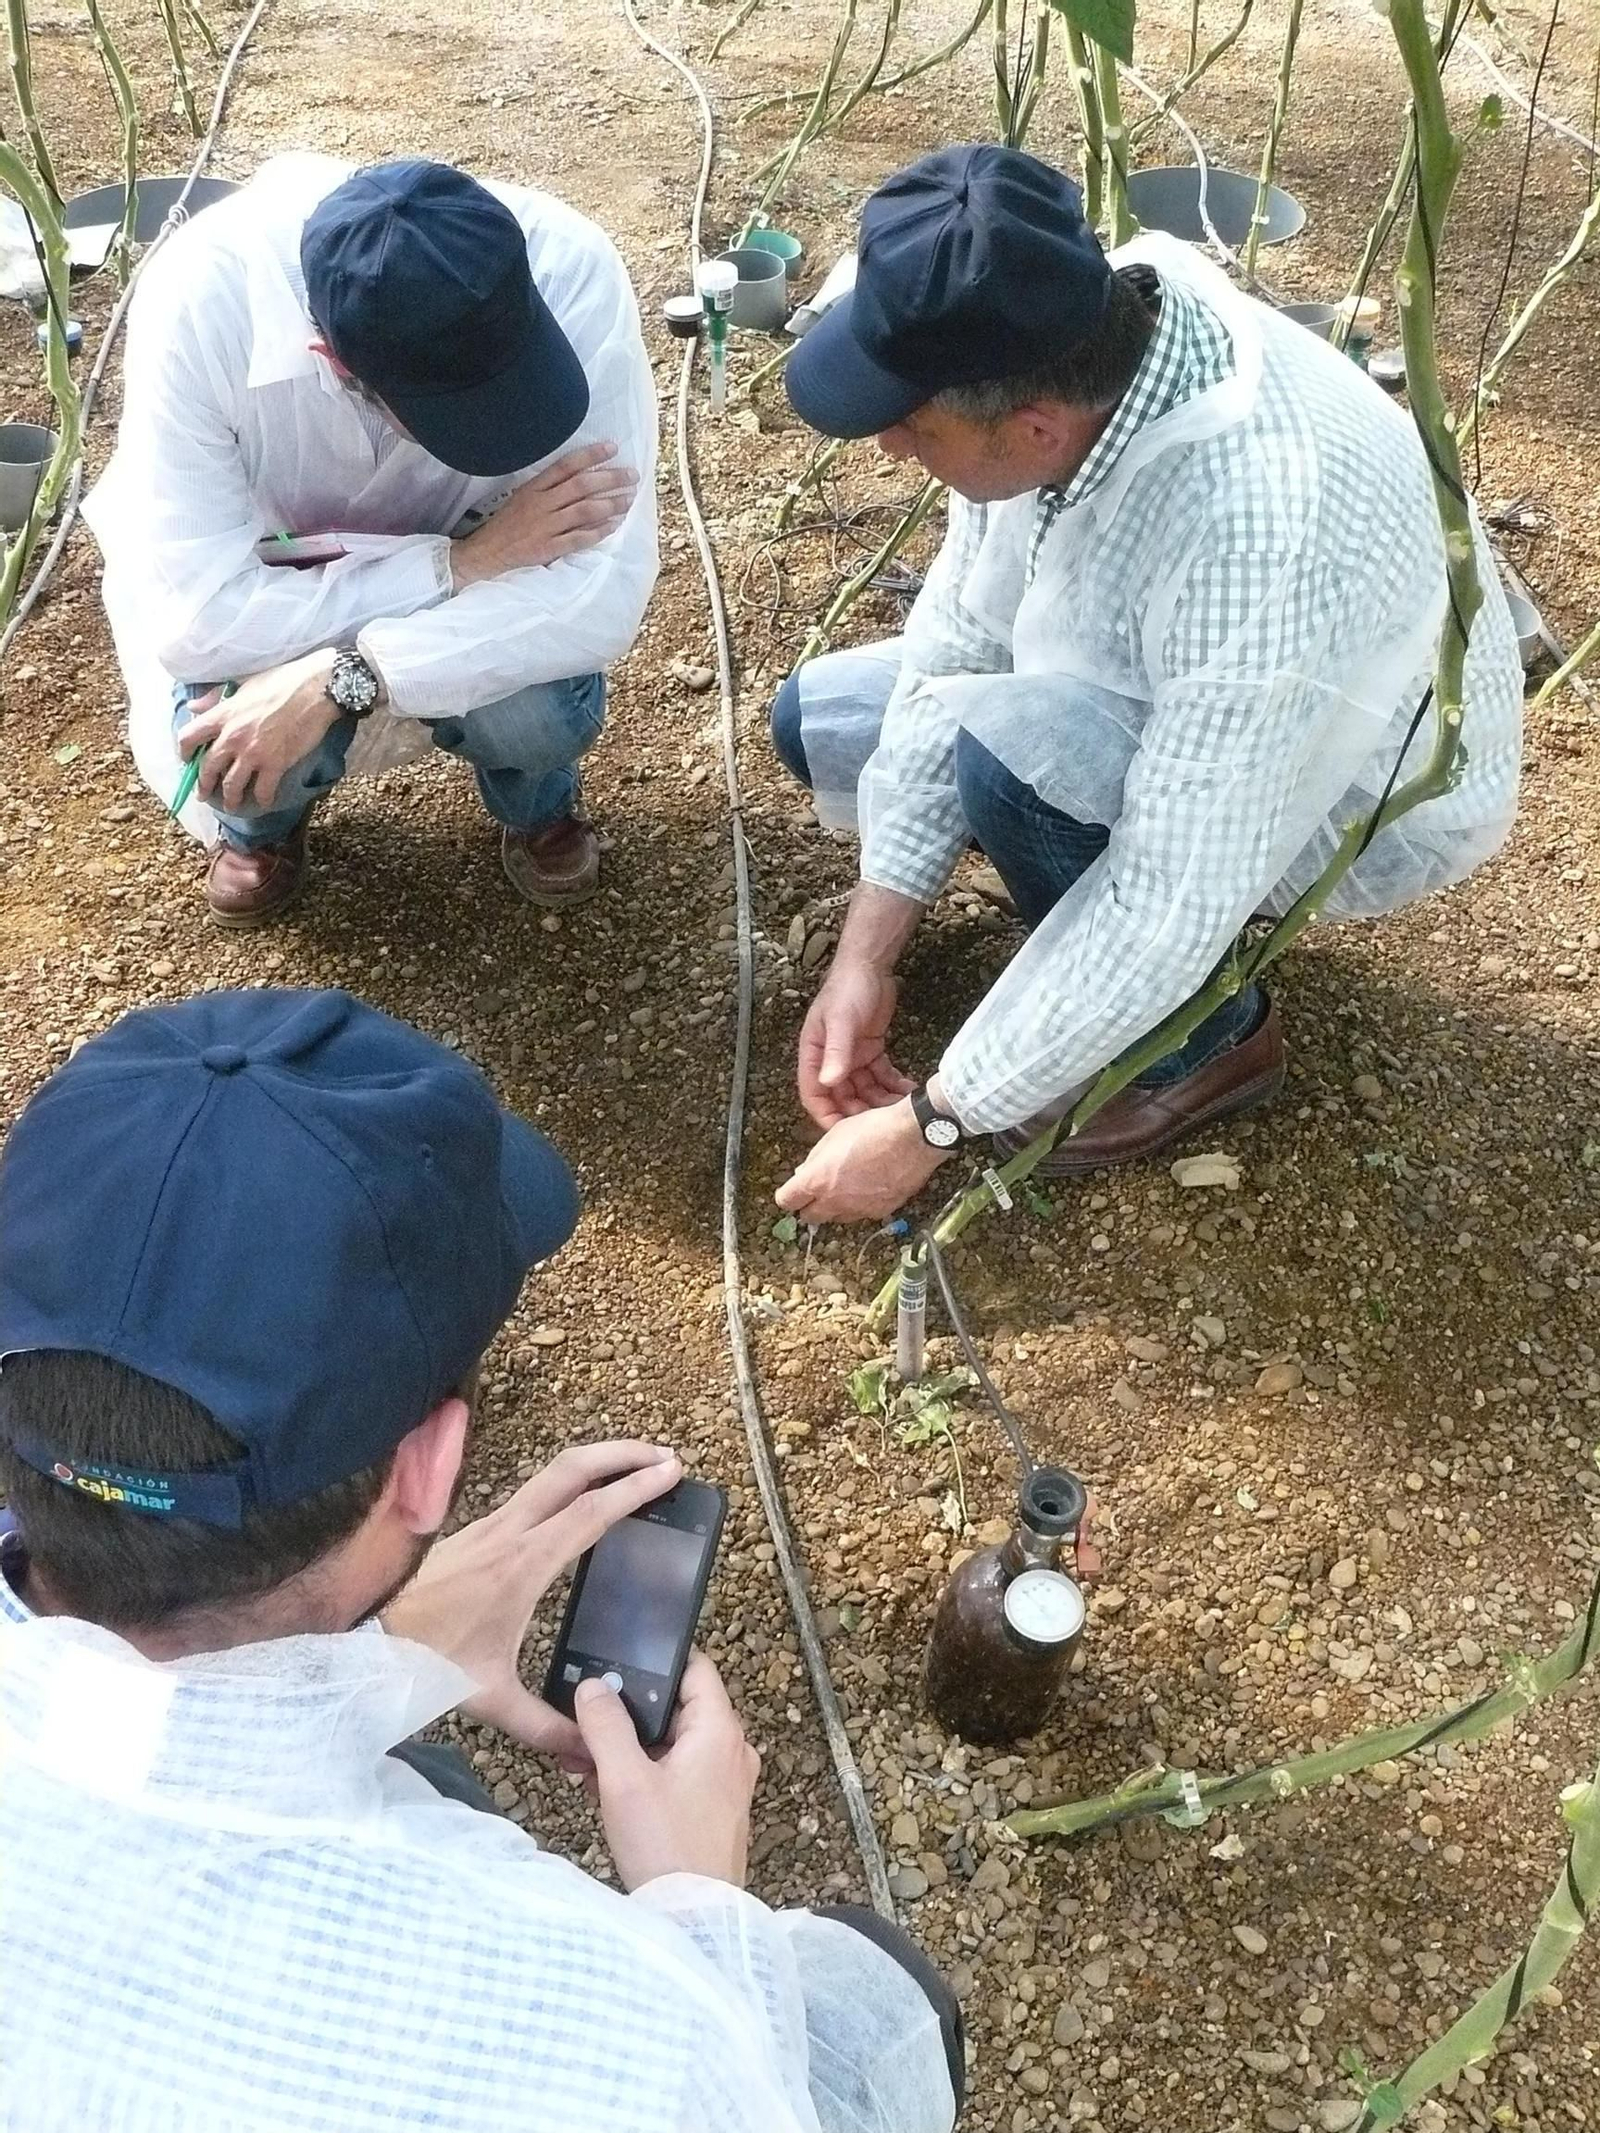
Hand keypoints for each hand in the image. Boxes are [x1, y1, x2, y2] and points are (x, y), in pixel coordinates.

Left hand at [179, 649, 340, 811]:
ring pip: (232, 784)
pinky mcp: (276, 764)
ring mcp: (253, 753)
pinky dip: (262, 799)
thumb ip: (216, 698)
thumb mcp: (243, 683)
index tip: (186, 760)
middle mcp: (232, 737)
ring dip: (230, 799)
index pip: (189, 737)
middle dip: (204, 784)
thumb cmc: (281, 681)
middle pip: (208, 767)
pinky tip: (263, 803)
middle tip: (204, 794)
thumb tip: (194, 707)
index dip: (183, 752)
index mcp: (222, 714)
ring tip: (231, 806)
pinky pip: (263, 789)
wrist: (315, 690)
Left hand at [382, 1441, 679, 1770]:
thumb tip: (591, 1749)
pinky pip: (532, 1492)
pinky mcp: (476, 1530)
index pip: (590, 1512)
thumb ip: (547, 1727)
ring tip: (632, 1467)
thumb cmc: (426, 1663)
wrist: (364, 1638)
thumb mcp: (492, 1701)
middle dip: (623, 1453)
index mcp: (522, 1566)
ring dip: (596, 1462)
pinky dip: (569, 1482)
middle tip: (664, 1457)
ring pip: (550, 1473)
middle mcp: (508, 1533)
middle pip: (572, 1468)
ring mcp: (489, 1525)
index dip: (636, 1489)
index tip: (671, 1473)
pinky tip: (580, 1502)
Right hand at [451, 442, 638, 589]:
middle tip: (632, 475)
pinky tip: (614, 525)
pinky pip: (578, 538)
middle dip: (609, 478)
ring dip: (610, 504)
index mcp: (534, 488)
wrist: (486, 553)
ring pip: (584, 510)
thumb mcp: (522, 497)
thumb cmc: (507, 525)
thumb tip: (579, 476)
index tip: (612, 448)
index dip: (591, 455)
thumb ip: (547, 487)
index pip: (566, 466)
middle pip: (581, 486)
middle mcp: (542, 504)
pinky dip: (598, 531)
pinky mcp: (548, 548)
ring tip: (629, 499)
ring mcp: (546, 526)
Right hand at [574, 1651, 758, 1889]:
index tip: (617, 1665)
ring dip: (629, 1748)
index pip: (694, 1669)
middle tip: (587, 1722)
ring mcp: (724, 1783)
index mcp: (719, 1731)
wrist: (694, 1921)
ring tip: (584, 1760)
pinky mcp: (712, 1810)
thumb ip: (606, 1726)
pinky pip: (676, 1775)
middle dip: (629, 1715)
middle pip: (677, 1709)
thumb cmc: (666, 1848)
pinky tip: (602, 1788)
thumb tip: (593, 1686)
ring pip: (671, 1745)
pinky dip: (643, 1774)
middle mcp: (730, 1751)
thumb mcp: (625, 1781)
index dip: (656, 1662)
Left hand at [775, 1098, 948, 1224]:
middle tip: (817, 1191)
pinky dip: (860, 1205)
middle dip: (810, 1206)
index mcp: (818, 1181)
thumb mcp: (835, 1134)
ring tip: (846, 1186)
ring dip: (835, 1207)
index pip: (787, 1201)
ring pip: (837, 1217)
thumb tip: (804, 1172)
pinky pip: (863, 1213)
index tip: (792, 1190)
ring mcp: (860, 1210)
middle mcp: (836, 1201)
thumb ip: (815, 1159)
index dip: (787, 1195)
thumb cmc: (873, 1129)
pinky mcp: (881, 1212)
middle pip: (810, 1217)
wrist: (913, 1137)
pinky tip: (869, 1186)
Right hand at [798, 955, 915, 1129]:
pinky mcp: (871, 1051)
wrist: (870, 965)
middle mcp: (831, 1060)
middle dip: (859, 1112)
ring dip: (879, 1101)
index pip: (814, 1094)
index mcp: (814, 1054)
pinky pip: (880, 1076)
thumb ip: (836, 1052)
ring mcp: (852, 1056)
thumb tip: (829, 1083)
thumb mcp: (841, 1021)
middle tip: (881, 1125)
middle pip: (841, 1097)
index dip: (826, 1115)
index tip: (843, 1134)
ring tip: (899, 1110)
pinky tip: (908, 1091)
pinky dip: (892, 1085)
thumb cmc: (848, 989)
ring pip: (863, 1090)